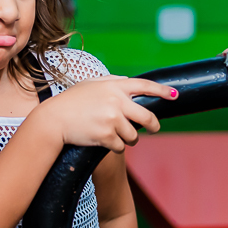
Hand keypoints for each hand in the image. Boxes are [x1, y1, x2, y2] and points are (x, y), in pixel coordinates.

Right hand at [43, 76, 175, 151]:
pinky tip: (104, 141)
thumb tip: (128, 81)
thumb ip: (110, 81)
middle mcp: (116, 101)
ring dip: (128, 138)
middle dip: (153, 125)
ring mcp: (112, 119)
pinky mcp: (106, 136)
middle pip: (147, 117)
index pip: (144, 86)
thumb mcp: (90, 84)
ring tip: (113, 135)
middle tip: (154, 129)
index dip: (161, 91)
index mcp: (113, 86)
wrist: (53, 120)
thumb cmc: (70, 102)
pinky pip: (121, 146)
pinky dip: (115, 146)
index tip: (174, 95)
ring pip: (134, 136)